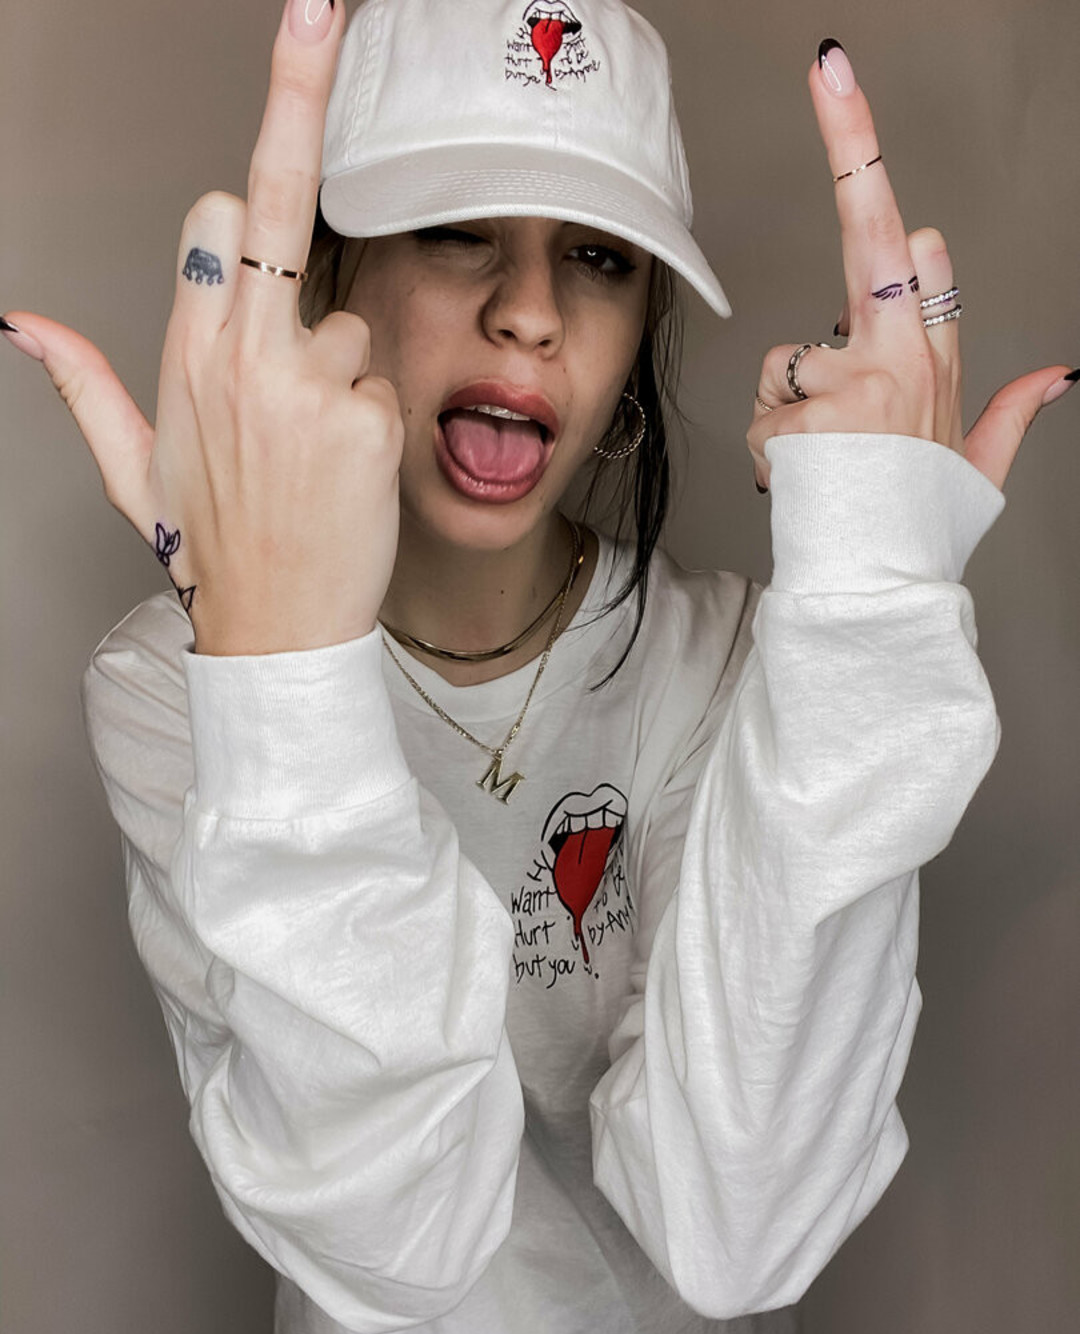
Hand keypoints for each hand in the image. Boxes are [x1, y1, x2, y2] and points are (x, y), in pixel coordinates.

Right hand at [1, 0, 402, 654]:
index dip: (241, 188)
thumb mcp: (133, 471)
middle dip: (296, 106)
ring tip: (313, 446)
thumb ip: (87, 385)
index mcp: (182, 354)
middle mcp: (237, 355)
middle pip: (271, 197)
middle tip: (318, 7)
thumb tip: (22, 323)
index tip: (291, 51)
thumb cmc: (214, 550)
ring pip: (350, 317)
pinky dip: (373, 416)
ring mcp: (303, 383)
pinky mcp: (363, 415)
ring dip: (340, 367)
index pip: (212, 215)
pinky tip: (346, 469)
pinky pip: (384, 379)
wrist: (278, 632)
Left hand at [746, 40, 1074, 492]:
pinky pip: (762, 410)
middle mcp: (904, 358)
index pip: (923, 254)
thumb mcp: (977, 468)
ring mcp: (858, 381)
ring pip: (786, 355)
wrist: (880, 590)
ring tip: (823, 461)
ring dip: (788, 407)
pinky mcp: (811, 410)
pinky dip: (770, 447)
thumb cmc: (918, 524)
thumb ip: (1012, 413)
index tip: (852, 101)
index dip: (884, 200)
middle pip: (876, 234)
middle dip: (853, 148)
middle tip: (832, 68)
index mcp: (936, 359)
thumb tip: (1061, 373)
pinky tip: (803, 478)